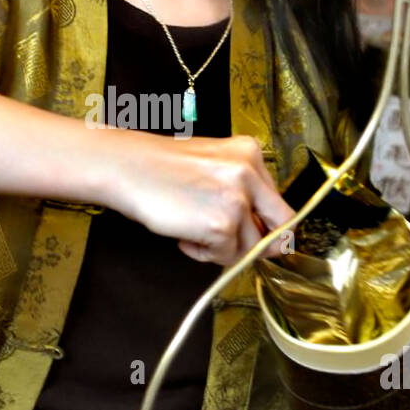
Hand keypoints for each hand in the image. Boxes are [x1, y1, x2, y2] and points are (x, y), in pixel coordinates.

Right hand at [111, 132, 295, 266]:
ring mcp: (238, 200)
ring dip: (224, 248)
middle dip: (266, 244)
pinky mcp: (222, 225)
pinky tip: (184, 236)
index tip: (259, 235)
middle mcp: (250, 173)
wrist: (126, 168)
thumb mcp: (212, 166)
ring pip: (251, 246)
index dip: (268, 223)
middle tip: (242, 249)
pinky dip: (203, 253)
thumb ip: (239, 189)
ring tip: (193, 232)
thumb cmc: (159, 169)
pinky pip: (225, 256)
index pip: (278, 199)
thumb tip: (260, 227)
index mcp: (250, 153)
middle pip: (282, 224)